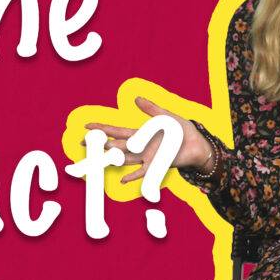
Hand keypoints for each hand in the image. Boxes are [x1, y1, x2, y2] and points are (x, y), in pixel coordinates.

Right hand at [85, 97, 214, 183]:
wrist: (197, 144)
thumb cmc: (182, 130)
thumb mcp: (166, 116)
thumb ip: (151, 109)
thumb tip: (135, 98)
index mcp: (141, 134)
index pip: (117, 131)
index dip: (102, 128)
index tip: (86, 126)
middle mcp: (140, 147)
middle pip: (115, 146)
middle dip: (99, 144)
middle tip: (82, 142)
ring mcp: (147, 157)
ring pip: (124, 158)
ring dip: (112, 157)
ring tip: (98, 156)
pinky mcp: (157, 166)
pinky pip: (142, 173)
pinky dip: (133, 177)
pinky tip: (122, 181)